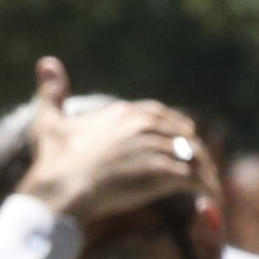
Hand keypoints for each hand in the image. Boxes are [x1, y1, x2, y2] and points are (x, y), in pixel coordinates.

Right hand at [11, 57, 204, 231]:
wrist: (61, 190)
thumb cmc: (53, 161)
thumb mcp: (49, 123)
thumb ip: (52, 93)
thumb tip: (46, 60)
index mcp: (123, 112)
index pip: (158, 114)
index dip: (170, 126)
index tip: (178, 136)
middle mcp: (144, 125)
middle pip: (180, 133)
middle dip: (191, 147)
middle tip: (199, 163)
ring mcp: (155, 148)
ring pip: (192, 155)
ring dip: (203, 169)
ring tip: (210, 184)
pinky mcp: (163, 173)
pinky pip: (196, 178)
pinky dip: (207, 187)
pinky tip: (212, 198)